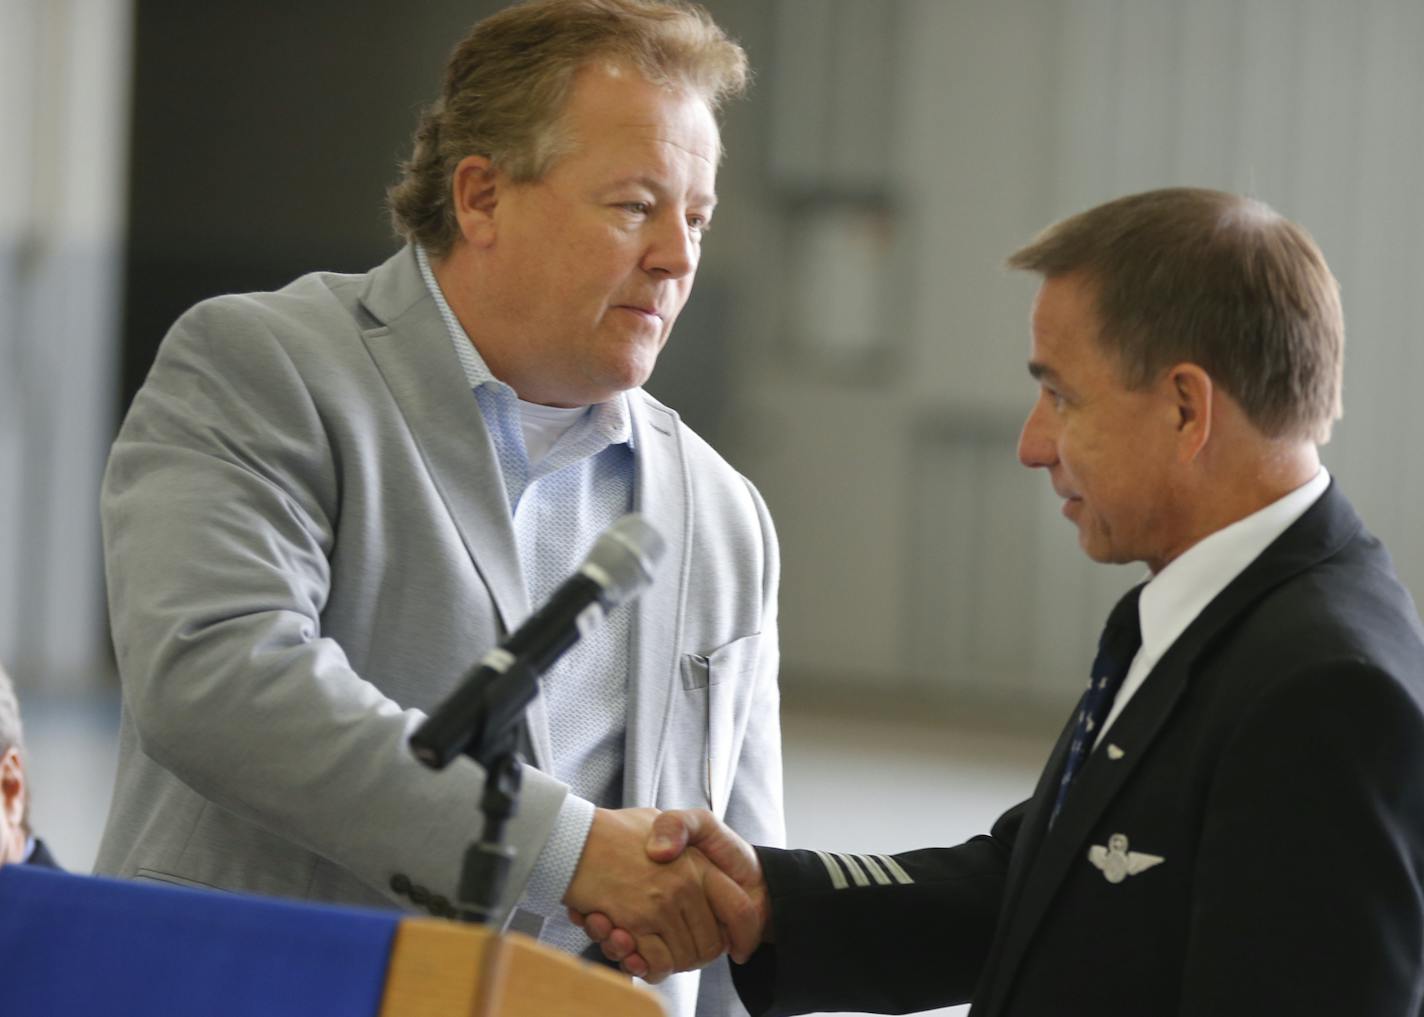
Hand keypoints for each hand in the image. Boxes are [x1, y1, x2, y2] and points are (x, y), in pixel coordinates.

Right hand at [570, 809, 769, 977]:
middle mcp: (685, 885)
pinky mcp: (634, 924)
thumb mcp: (663, 818)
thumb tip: (690, 864)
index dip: (744, 934)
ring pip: (684, 958)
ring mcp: (660, 906)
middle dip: (701, 956)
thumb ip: (685, 834)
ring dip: (671, 962)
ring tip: (652, 947)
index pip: (740, 909)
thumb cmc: (618, 830)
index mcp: (699, 863)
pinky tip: (634, 952)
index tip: (738, 947)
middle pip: (711, 944)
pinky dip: (648, 966)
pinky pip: (655, 963)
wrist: (573, 836)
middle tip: (683, 952)